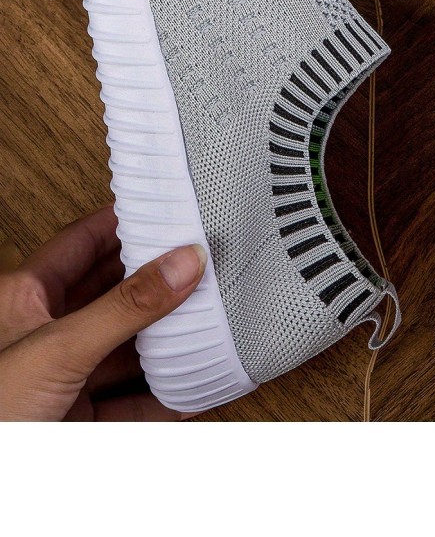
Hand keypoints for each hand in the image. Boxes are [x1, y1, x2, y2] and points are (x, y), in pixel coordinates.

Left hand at [0, 206, 205, 420]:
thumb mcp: (60, 349)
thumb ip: (125, 307)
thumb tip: (181, 264)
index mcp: (26, 298)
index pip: (82, 242)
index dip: (123, 223)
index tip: (167, 210)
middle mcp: (46, 333)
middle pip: (113, 293)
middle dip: (157, 281)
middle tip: (202, 262)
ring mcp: (65, 377)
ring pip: (127, 348)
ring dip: (167, 339)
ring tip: (212, 320)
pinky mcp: (79, 420)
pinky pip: (133, 402)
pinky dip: (167, 396)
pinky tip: (196, 385)